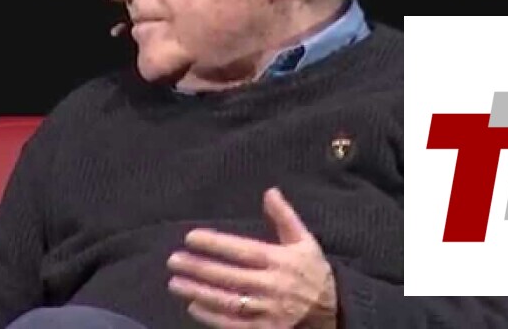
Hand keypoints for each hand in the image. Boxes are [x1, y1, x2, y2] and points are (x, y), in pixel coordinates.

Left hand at [167, 188, 337, 328]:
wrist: (334, 312)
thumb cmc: (313, 272)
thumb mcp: (305, 241)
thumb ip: (285, 217)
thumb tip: (270, 191)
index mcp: (280, 261)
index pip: (242, 250)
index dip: (215, 244)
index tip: (191, 237)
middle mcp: (272, 286)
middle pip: (230, 276)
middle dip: (199, 268)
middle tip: (173, 260)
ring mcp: (268, 311)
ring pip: (228, 301)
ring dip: (199, 292)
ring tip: (175, 283)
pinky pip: (234, 325)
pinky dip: (212, 317)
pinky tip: (193, 306)